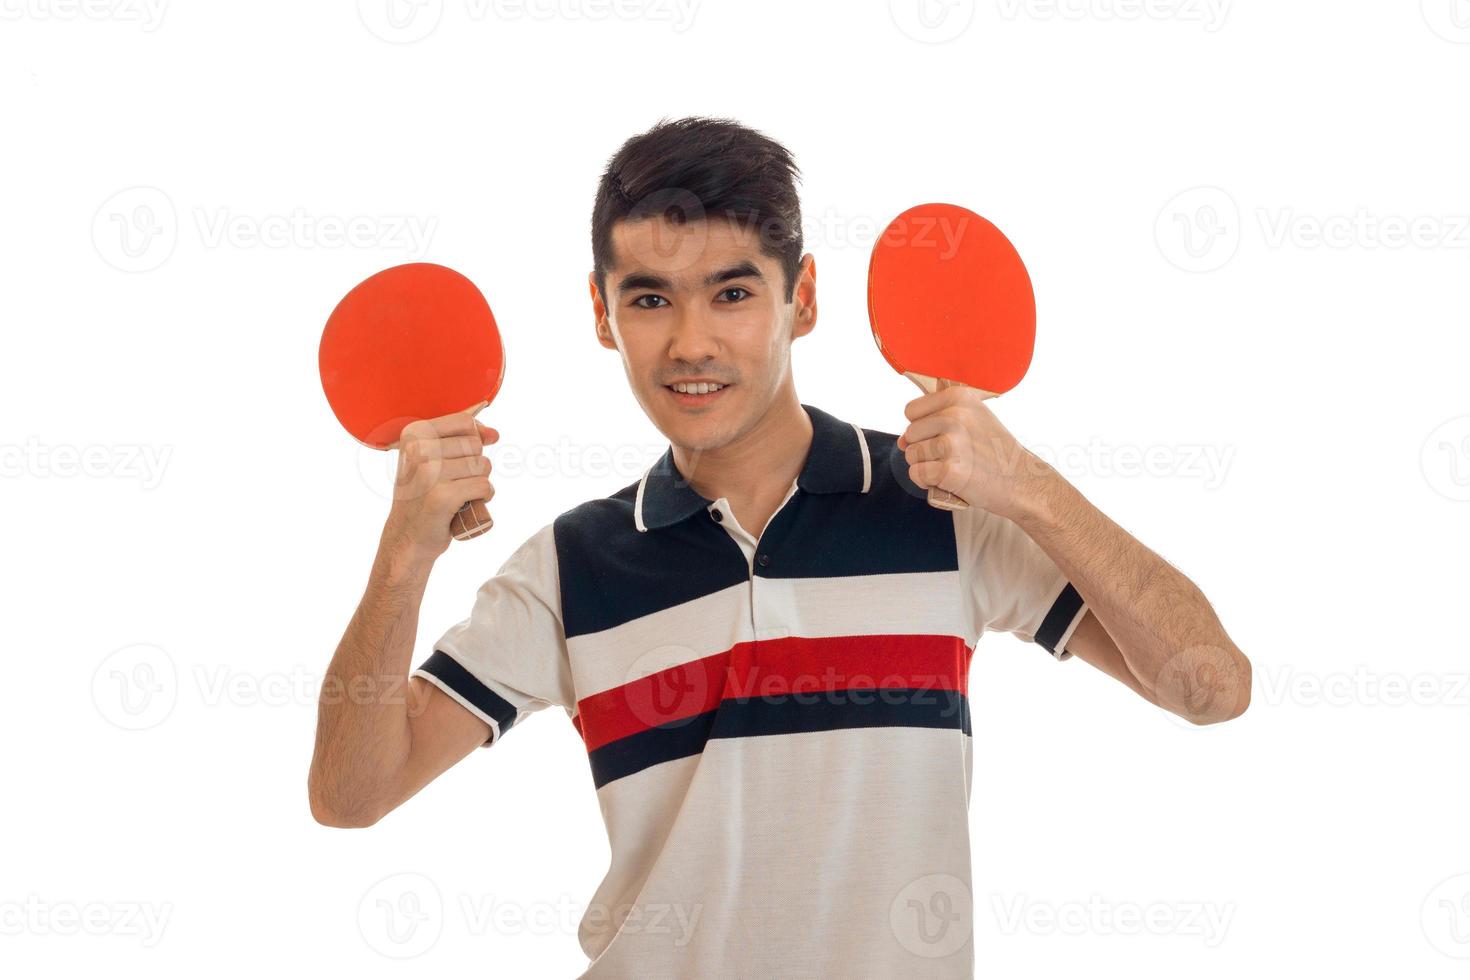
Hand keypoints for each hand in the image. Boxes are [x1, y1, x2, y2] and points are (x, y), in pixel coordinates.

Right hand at [380, 412, 498, 563]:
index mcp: (413, 433)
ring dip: (478, 482)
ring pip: (483, 465)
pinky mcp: (442, 496)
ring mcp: (429, 472)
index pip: (466, 422)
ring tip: (456, 495)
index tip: (459, 460)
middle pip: (476, 445)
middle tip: (452, 483)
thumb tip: (494, 434)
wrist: (406, 537)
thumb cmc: (423, 496)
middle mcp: (418, 449)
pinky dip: (483, 498)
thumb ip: (463, 438)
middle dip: (474, 466)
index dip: (474, 441)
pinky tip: (465, 506)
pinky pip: (485, 486)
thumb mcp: (432, 458)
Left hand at [897, 385, 1052, 520]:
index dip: (923, 428)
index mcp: (958, 398)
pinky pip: (916, 474)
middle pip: (909, 435)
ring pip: (911, 455)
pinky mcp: (950, 470)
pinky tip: (948, 481)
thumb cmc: (994, 451)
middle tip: (952, 457)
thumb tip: (901, 441)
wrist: (1020, 481)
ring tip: (953, 468)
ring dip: (926, 466)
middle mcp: (955, 416)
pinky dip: (927, 482)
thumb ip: (936, 420)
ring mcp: (952, 443)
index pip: (911, 411)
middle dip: (923, 449)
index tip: (945, 436)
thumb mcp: (974, 418)